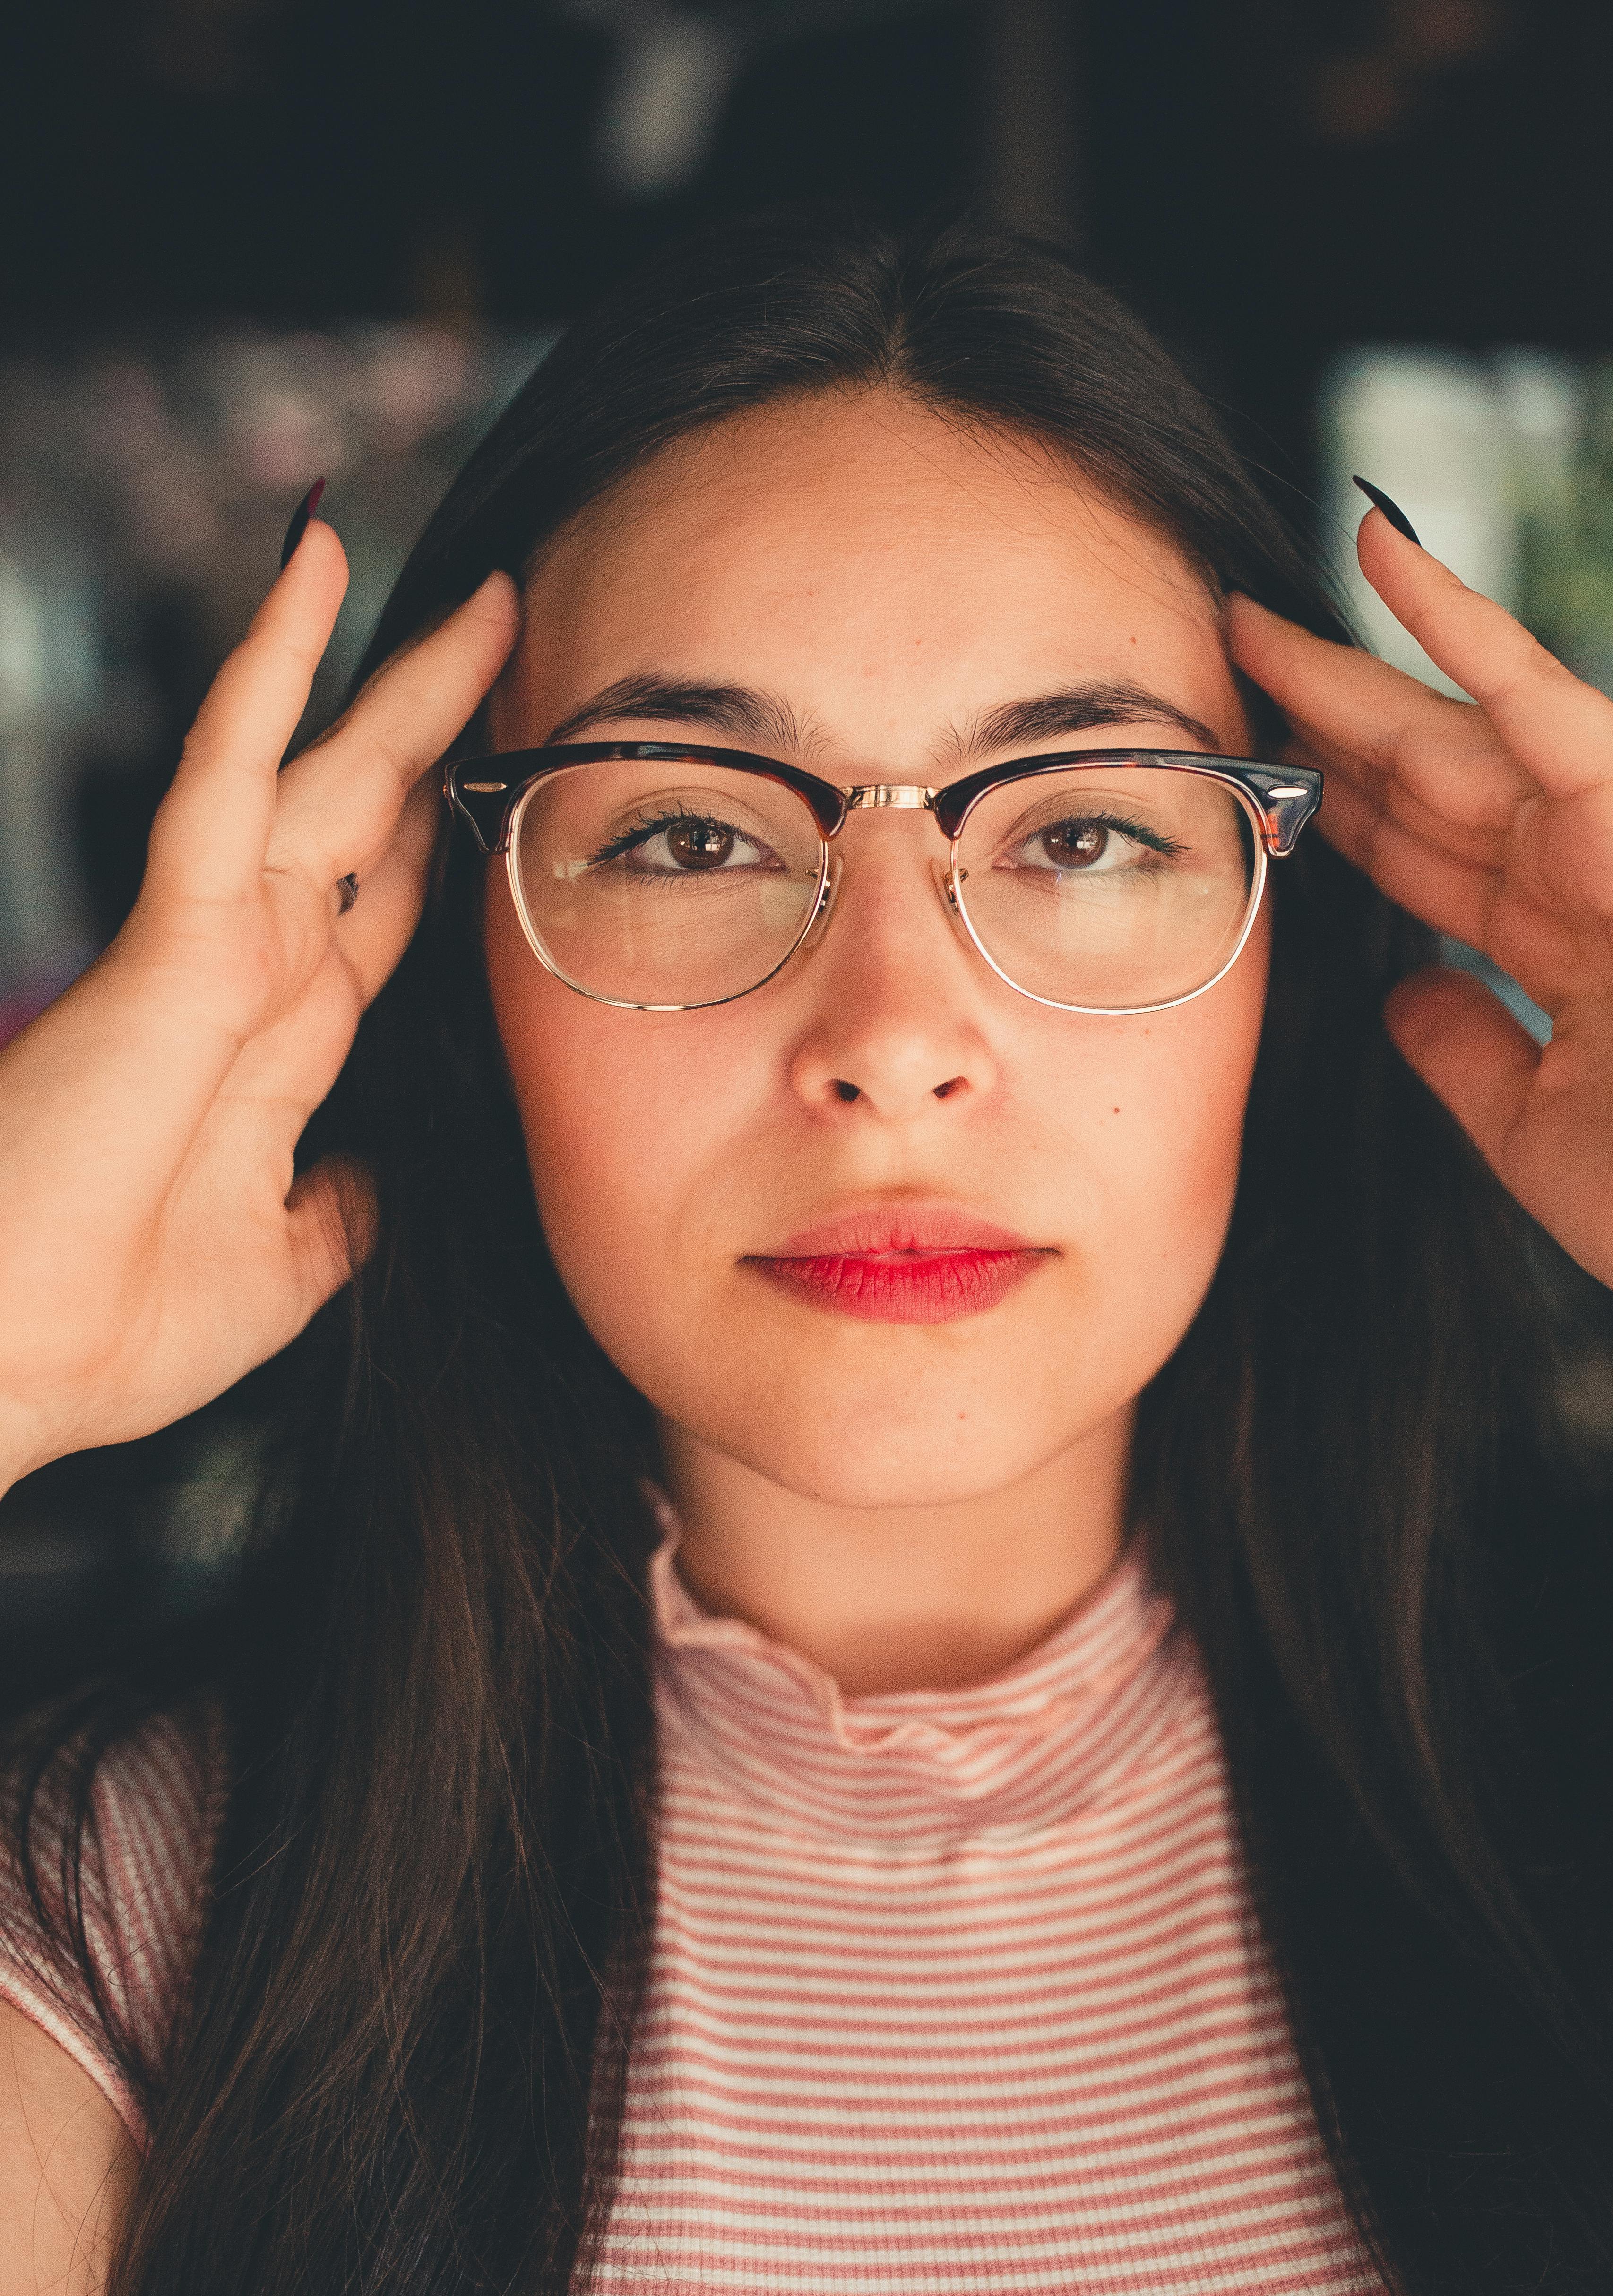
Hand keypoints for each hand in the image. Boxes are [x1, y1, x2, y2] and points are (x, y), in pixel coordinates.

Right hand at [0, 520, 517, 1486]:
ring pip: (323, 769)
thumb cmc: (114, 1326)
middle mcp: (255, 973)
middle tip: (521, 638)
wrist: (18, 1363)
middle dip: (445, 732)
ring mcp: (216, 941)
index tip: (503, 785)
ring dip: (394, 675)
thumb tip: (382, 1180)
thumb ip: (342, 1208)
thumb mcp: (284, 1264)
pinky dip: (268, 669)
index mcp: (281, 1044)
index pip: (386, 913)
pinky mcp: (175, 932)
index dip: (444, 842)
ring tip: (480, 592)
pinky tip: (313, 574)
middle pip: (377, 822)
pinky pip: (232, 772)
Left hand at [1227, 512, 1612, 1402]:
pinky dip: (1462, 625)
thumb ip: (1460, 1046)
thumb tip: (1401, 995)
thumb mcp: (1525, 1121)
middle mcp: (1576, 875)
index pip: (1415, 850)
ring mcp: (1609, 838)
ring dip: (1350, 665)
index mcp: (1552, 944)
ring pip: (1450, 727)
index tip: (1250, 763)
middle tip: (1223, 654)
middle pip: (1415, 776)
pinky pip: (1535, 699)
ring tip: (1255, 610)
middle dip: (1317, 719)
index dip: (1330, 803)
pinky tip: (1386, 558)